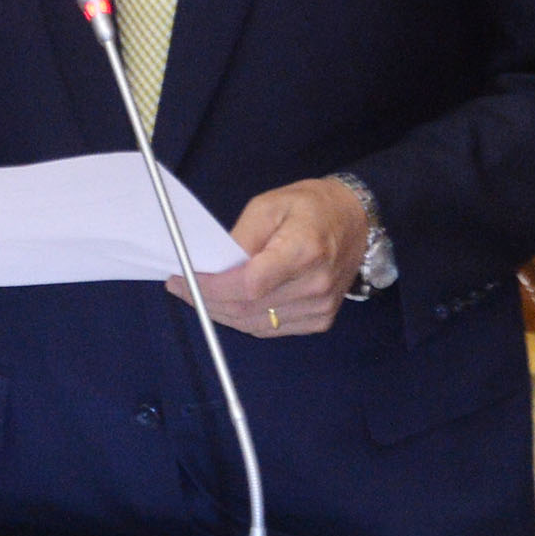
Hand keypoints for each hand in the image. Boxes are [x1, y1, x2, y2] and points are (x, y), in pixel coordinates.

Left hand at [169, 176, 369, 338]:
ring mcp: (320, 307)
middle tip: (179, 287)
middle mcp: (315, 285)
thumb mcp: (268, 205)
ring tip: (197, 296)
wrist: (355, 221)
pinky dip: (243, 320)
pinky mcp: (320, 320)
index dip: (211, 287)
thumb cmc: (310, 207)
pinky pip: (270, 330)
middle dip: (206, 300)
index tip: (183, 278)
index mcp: (304, 250)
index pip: (248, 285)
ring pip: (254, 324)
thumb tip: (213, 266)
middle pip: (247, 308)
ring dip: (220, 313)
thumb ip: (240, 238)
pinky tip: (227, 305)